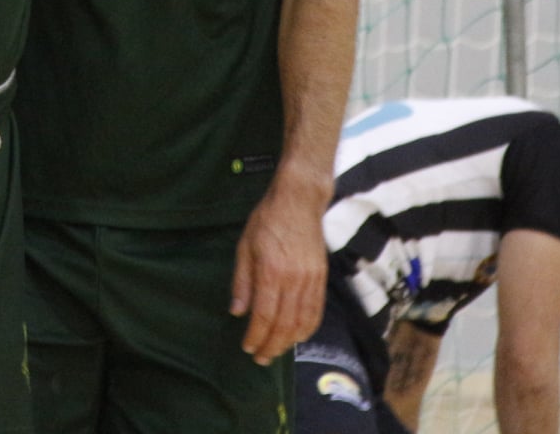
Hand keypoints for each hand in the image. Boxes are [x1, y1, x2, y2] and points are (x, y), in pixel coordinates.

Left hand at [230, 178, 328, 364]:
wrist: (299, 200)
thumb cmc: (267, 220)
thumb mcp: (245, 246)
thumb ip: (242, 281)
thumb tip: (238, 312)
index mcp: (271, 271)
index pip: (264, 315)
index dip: (256, 335)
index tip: (248, 347)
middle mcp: (294, 279)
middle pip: (285, 324)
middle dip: (272, 345)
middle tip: (261, 358)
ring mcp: (311, 279)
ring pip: (302, 321)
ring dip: (289, 342)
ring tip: (276, 351)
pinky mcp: (322, 277)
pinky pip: (317, 310)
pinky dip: (308, 328)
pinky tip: (298, 336)